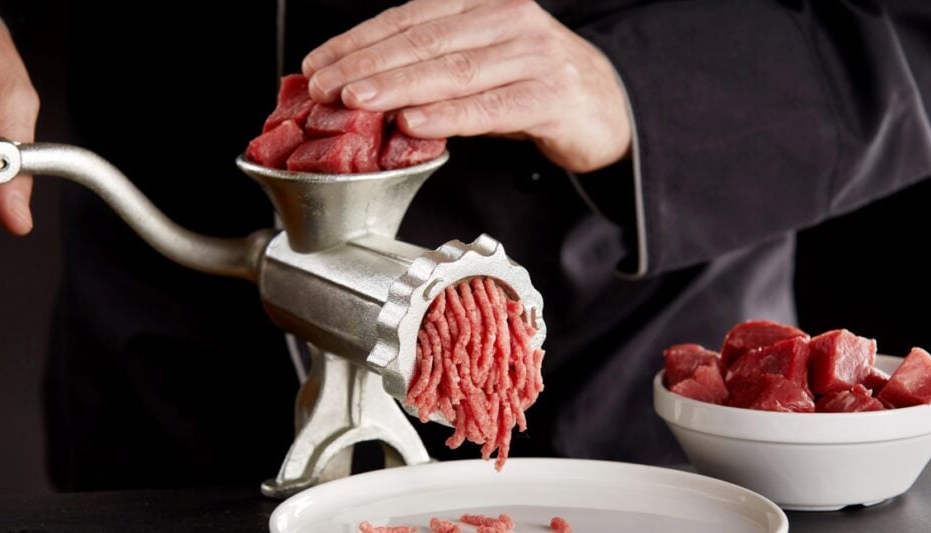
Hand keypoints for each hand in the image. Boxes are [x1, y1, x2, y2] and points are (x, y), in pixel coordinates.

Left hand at [302, 0, 630, 172]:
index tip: (319, 64)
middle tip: (325, 85)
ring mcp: (532, 55)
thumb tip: (365, 89)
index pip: (409, 18)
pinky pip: (491, 108)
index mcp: (483, 5)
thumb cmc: (536, 88)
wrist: (611, 109)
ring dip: (398, 85)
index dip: (359, 41)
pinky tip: (415, 123)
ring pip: (452, 70)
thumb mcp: (483, 66)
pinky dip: (450, 115)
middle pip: (424, 40)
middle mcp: (508, 20)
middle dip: (367, 63)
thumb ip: (434, 71)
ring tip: (356, 99)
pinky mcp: (550, 95)